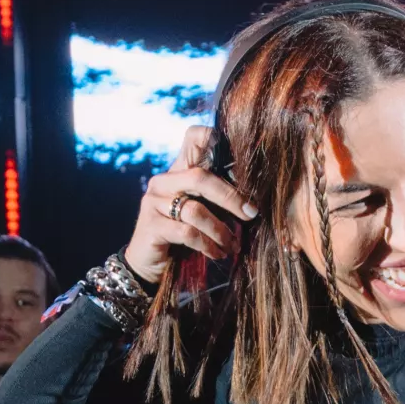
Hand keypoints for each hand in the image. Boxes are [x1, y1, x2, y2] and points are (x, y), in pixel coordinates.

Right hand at [125, 126, 258, 283]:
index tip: (239, 156)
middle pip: (200, 177)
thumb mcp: (203, 210)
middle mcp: (163, 181)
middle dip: (231, 197)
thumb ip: (219, 197)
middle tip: (251, 214)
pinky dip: (207, 245)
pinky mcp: (150, 226)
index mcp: (179, 171)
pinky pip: (187, 232)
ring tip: (232, 245)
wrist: (151, 266)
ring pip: (195, 210)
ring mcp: (153, 202)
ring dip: (220, 230)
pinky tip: (217, 253)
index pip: (194, 137)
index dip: (214, 137)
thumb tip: (254, 198)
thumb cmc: (185, 235)